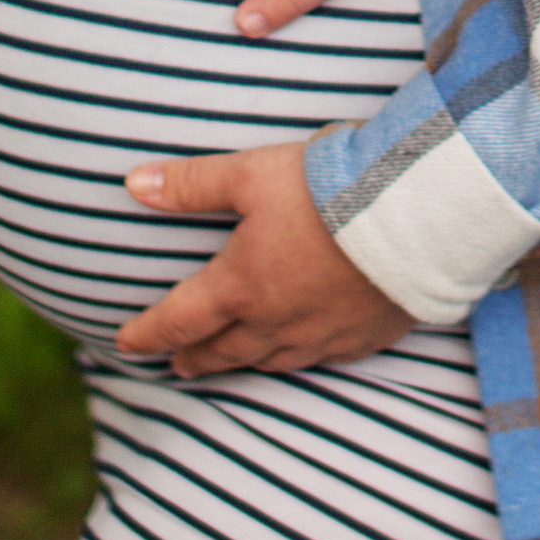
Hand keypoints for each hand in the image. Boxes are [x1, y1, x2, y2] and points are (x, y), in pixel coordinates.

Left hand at [114, 140, 410, 374]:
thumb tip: (132, 184)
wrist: (414, 216)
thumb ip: (191, 183)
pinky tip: (303, 352)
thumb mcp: (250, 174)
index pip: (180, 319)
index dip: (148, 334)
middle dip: (194, 358)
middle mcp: (275, 322)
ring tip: (230, 362)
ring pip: (270, 361)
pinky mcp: (364, 336)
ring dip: (242, 363)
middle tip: (177, 365)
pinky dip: (301, 358)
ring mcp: (321, 334)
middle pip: (223, 351)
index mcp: (240, 286)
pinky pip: (322, 359)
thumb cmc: (326, 189)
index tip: (125, 345)